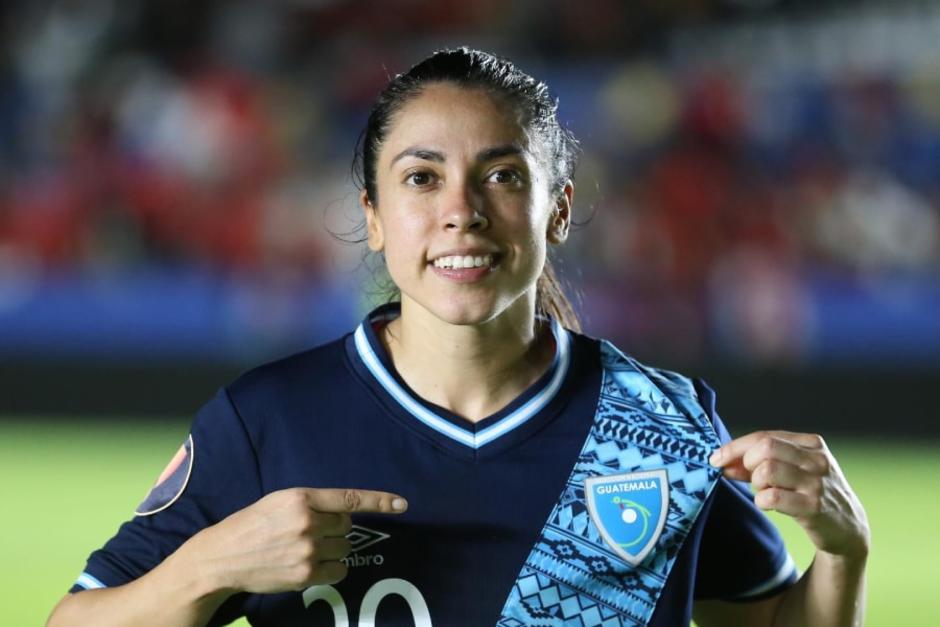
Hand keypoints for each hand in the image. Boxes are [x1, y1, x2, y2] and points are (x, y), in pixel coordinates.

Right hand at [184, 488, 407, 594]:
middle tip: (311, 533)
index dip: (379, 501)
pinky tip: (311, 566)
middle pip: (348, 526)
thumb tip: (345, 513)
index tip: (402, 504)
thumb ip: (311, 504)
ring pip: (344, 549)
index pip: (349, 499)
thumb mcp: (279, 502)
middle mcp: (307, 522)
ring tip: (305, 550)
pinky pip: (339, 571)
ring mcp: (308, 550)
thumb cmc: (250, 525)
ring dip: (333, 550)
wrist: (222, 558)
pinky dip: (332, 569)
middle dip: (336, 529)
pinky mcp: (305, 575)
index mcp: (301, 497)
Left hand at [709, 431, 868, 559]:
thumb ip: (760, 464)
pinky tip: (769, 504)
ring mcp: (817, 483)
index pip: (764, 436)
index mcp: (811, 444)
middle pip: (765, 448)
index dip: (735, 447)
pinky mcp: (814, 507)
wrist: (848, 529)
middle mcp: (816, 460)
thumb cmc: (811, 494)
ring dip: (756, 483)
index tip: (716, 459)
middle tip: (749, 478)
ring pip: (767, 470)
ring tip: (764, 492)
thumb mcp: (792, 472)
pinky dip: (761, 500)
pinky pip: (772, 497)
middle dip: (746, 463)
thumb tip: (723, 463)